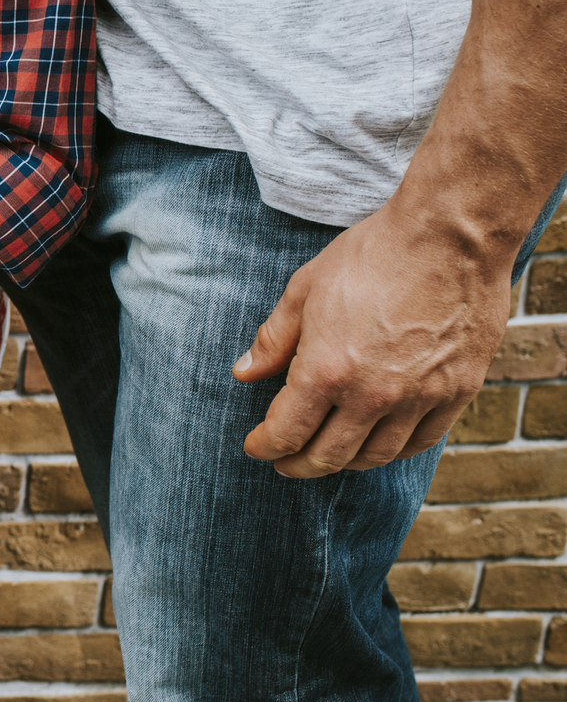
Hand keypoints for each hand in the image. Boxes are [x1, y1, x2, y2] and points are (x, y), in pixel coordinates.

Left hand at [236, 201, 515, 477]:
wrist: (450, 237)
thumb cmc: (372, 255)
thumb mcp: (305, 289)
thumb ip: (274, 339)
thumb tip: (244, 373)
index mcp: (326, 371)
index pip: (287, 432)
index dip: (265, 446)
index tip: (256, 446)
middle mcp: (372, 395)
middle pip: (329, 456)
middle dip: (299, 465)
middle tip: (285, 463)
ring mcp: (419, 398)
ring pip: (375, 456)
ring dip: (345, 463)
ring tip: (328, 456)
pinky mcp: (457, 392)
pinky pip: (421, 441)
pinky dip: (394, 451)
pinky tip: (378, 444)